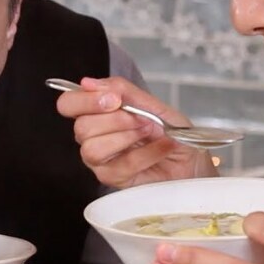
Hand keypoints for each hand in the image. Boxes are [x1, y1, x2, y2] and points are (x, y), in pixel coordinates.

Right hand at [55, 76, 215, 187]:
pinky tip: (161, 148)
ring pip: (91, 149)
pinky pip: (118, 167)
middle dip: (116, 120)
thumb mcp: (154, 105)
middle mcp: (93, 137)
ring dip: (126, 137)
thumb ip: (124, 91)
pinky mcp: (114, 181)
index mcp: (98, 113)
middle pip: (81, 127)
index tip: (114, 99)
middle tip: (142, 119)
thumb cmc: (175, 134)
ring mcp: (101, 161)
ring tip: (150, 133)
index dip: (85, 100)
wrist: (195, 163)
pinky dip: (145, 154)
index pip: (68, 104)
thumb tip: (89, 82)